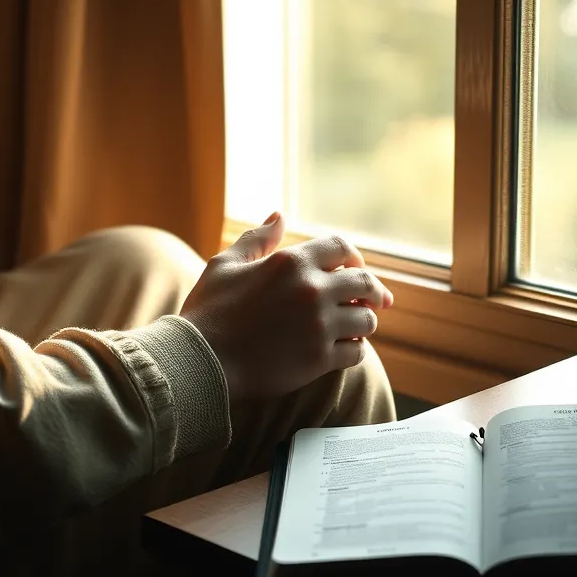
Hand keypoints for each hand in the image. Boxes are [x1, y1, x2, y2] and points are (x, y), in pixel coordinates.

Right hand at [180, 212, 393, 400]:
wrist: (199, 360)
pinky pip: (357, 352)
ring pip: (366, 320)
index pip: (342, 247)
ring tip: (356, 326)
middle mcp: (312, 290)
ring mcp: (319, 326)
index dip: (353, 257)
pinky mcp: (319, 359)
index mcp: (291, 262)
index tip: (355, 269)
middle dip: (373, 290)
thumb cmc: (209, 310)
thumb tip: (279, 216)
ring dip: (363, 322)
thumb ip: (258, 238)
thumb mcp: (226, 264)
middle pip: (364, 283)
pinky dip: (355, 350)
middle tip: (377, 300)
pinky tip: (344, 349)